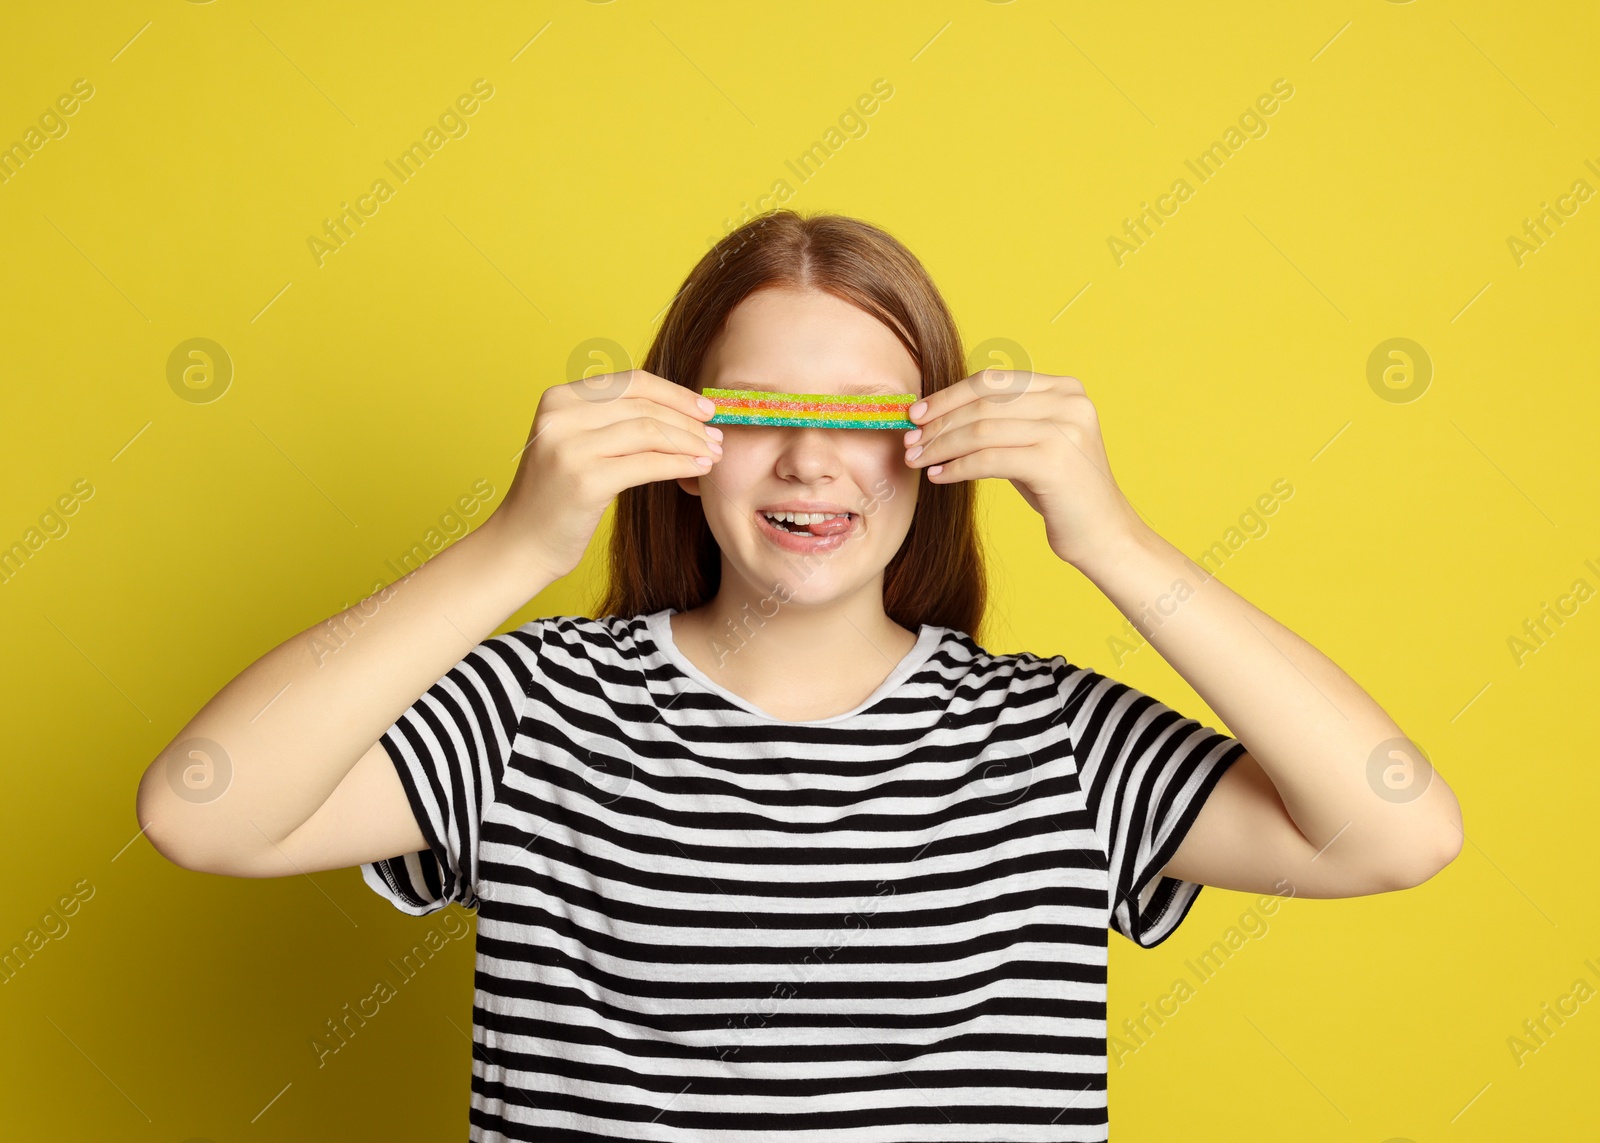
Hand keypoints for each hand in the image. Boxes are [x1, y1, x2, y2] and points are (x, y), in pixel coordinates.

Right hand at [489, 370, 722, 580]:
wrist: (522, 543)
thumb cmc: (557, 497)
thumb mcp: (575, 443)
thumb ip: (610, 419)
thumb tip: (677, 406)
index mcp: (559, 398)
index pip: (631, 382)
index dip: (675, 393)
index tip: (705, 408)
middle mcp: (560, 416)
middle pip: (644, 405)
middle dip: (689, 419)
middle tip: (717, 434)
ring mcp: (570, 448)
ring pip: (650, 432)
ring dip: (690, 442)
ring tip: (713, 453)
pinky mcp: (585, 481)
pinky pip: (648, 464)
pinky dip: (681, 464)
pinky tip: (699, 469)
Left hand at [902, 369, 1146, 570]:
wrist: (1104, 534)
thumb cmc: (1061, 491)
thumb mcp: (1034, 442)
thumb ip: (1002, 420)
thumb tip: (937, 412)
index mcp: (1065, 389)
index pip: (993, 381)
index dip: (949, 395)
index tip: (916, 413)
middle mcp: (1069, 402)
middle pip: (984, 402)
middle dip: (939, 421)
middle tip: (909, 441)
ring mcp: (1065, 430)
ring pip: (981, 430)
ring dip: (941, 446)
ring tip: (917, 460)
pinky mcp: (1054, 463)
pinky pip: (989, 459)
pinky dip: (957, 468)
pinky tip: (938, 476)